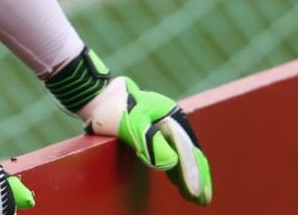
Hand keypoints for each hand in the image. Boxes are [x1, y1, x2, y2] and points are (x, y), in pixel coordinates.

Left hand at [44, 49, 212, 205]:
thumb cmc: (112, 109)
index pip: (187, 150)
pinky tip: (176, 179)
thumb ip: (151, 143)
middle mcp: (171, 119)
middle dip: (197, 177)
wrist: (94, 96)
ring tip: (195, 196)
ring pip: (182, 153)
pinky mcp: (152, 129)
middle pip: (189, 152)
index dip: (193, 174)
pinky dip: (177, 167)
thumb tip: (171, 165)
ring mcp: (162, 124)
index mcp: (171, 115)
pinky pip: (171, 150)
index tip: (196, 195)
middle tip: (203, 200)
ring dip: (188, 175)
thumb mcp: (132, 125)